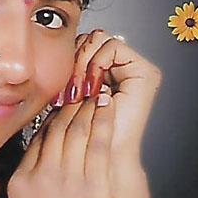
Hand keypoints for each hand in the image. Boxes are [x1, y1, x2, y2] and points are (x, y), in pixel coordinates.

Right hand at [8, 94, 115, 197]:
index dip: (51, 120)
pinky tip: (108, 106)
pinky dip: (103, 122)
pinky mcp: (92, 189)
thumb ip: (27, 191)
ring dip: (87, 107)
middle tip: (81, 87)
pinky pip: (97, 145)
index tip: (61, 107)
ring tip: (96, 90)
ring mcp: (66, 181)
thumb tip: (34, 175)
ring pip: (75, 132)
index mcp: (19, 184)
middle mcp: (39, 177)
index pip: (35, 141)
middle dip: (69, 106)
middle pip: (54, 131)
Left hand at [54, 29, 161, 169]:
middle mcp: (121, 69)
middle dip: (74, 60)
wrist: (99, 158)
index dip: (67, 61)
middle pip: (90, 39)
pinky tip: (92, 86)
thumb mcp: (67, 96)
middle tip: (70, 89)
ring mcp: (135, 69)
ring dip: (83, 62)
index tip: (60, 89)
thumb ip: (66, 72)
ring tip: (81, 90)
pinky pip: (112, 45)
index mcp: (103, 74)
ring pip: (99, 39)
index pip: (81, 46)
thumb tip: (51, 49)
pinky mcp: (146, 71)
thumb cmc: (82, 136)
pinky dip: (96, 62)